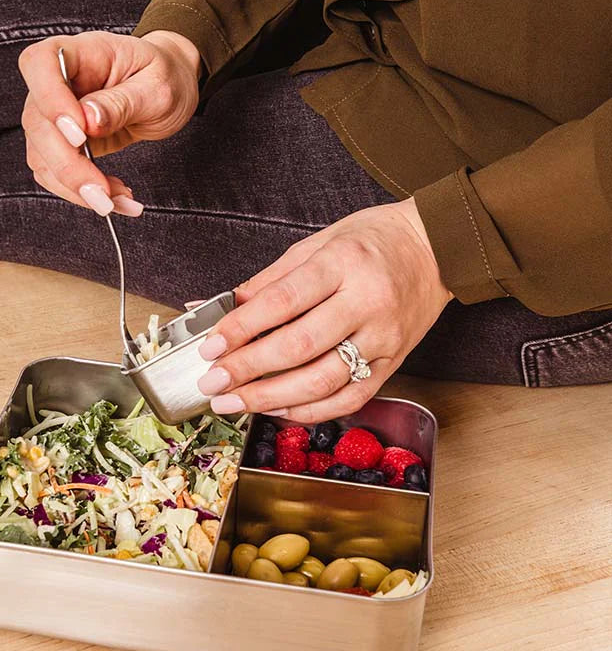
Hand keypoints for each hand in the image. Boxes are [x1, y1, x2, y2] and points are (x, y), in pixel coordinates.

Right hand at [18, 29, 200, 215]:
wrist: (167, 87)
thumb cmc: (164, 76)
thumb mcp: (157, 86)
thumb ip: (123, 102)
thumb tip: (89, 120)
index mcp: (81, 53)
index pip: (40, 64)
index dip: (50, 100)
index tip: (79, 134)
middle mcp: (58, 82)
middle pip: (38, 123)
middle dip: (69, 166)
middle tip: (103, 194)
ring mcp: (54, 115)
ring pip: (42, 157)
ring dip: (76, 188)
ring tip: (119, 200)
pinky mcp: (61, 144)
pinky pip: (55, 173)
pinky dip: (81, 193)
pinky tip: (115, 198)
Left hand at [195, 199, 452, 422]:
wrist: (440, 247)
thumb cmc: (374, 240)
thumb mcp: (318, 243)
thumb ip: (270, 280)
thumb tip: (223, 308)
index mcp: (342, 263)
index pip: (282, 302)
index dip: (240, 329)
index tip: (210, 348)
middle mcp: (366, 302)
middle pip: (299, 347)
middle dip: (248, 370)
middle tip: (213, 383)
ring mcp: (384, 337)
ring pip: (323, 381)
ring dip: (272, 399)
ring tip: (236, 402)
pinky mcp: (395, 362)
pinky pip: (350, 398)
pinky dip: (311, 410)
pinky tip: (278, 410)